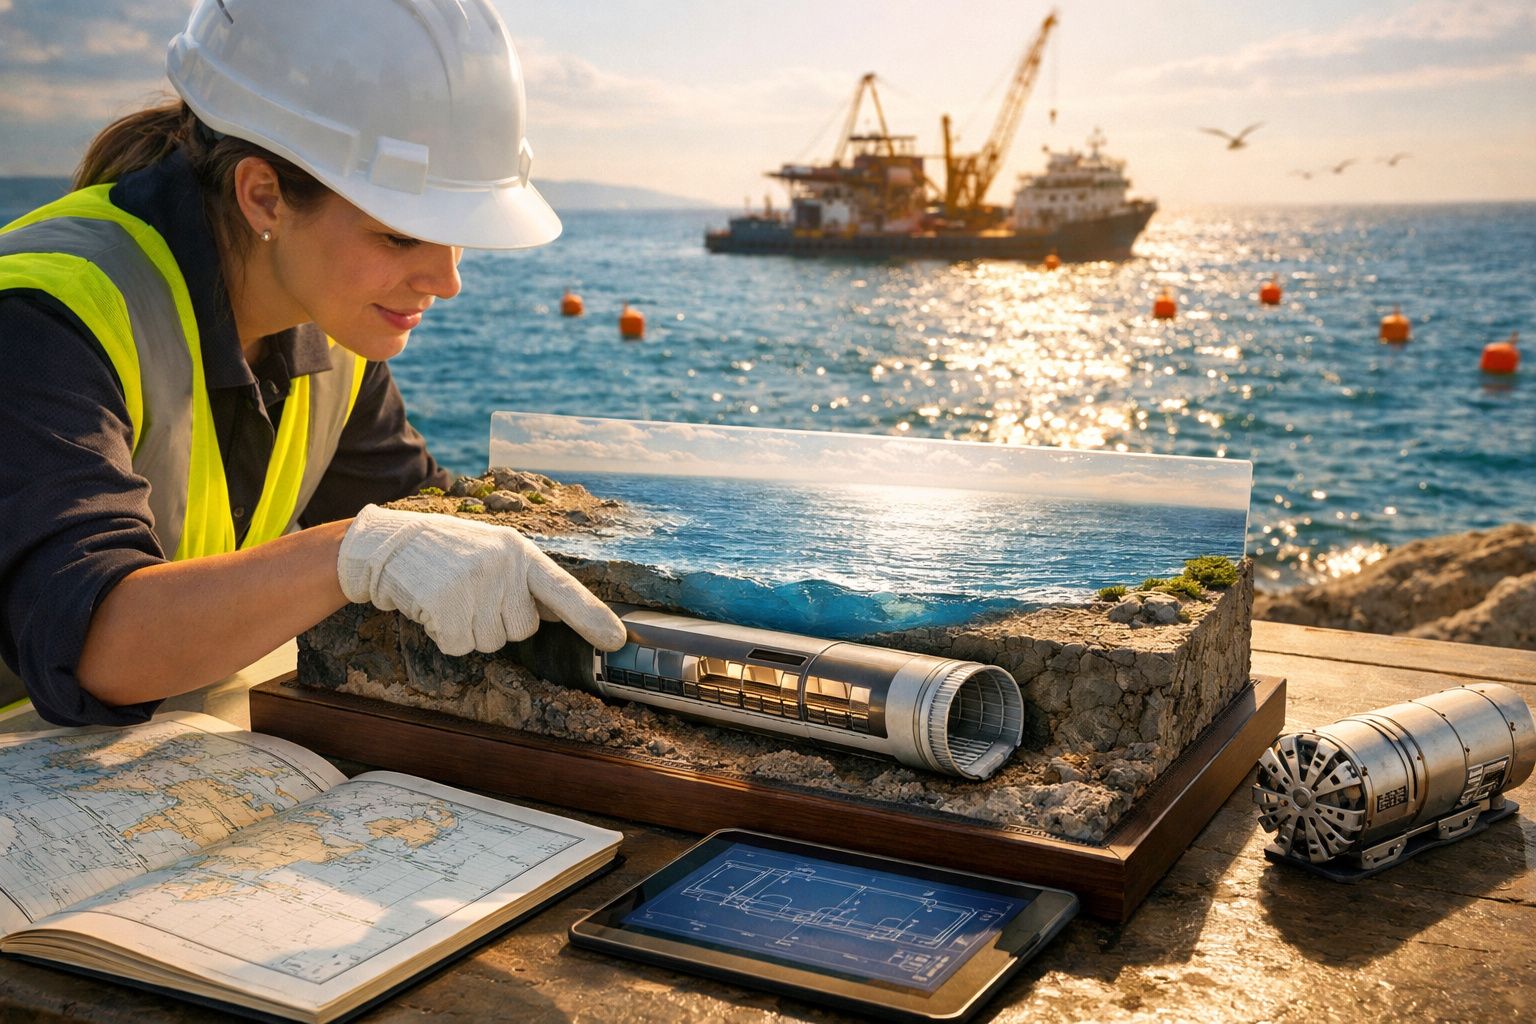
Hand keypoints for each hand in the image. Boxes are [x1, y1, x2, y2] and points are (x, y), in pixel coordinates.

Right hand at [336, 505, 625, 655]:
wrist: (384, 544)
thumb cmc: (443, 552)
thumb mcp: (492, 553)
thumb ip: (526, 582)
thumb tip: (562, 614)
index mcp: (519, 550)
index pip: (563, 587)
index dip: (592, 616)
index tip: (617, 641)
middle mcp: (503, 564)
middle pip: (521, 629)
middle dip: (496, 623)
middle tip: (468, 596)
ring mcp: (474, 581)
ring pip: (489, 642)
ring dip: (466, 630)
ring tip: (448, 597)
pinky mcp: (446, 601)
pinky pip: (458, 646)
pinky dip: (442, 635)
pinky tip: (431, 607)